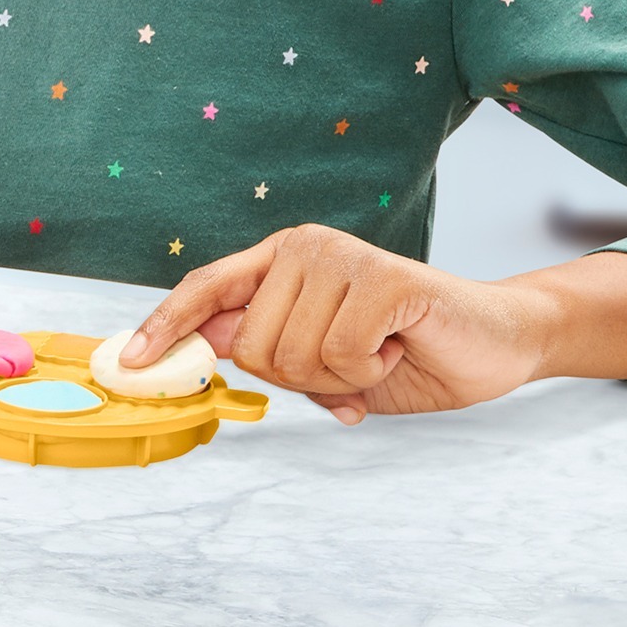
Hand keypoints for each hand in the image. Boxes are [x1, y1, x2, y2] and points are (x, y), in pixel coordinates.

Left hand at [121, 224, 552, 423]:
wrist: (497, 343)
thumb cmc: (404, 352)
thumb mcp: (324, 362)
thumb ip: (270, 351)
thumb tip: (208, 346)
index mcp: (281, 261)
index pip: (207, 289)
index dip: (165, 326)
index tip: (129, 361)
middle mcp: (303, 247)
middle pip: (251, 347)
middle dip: (300, 378)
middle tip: (350, 362)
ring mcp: (342, 256)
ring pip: (294, 357)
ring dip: (341, 378)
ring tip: (378, 352)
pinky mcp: (383, 277)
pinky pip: (342, 353)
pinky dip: (370, 374)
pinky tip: (396, 349)